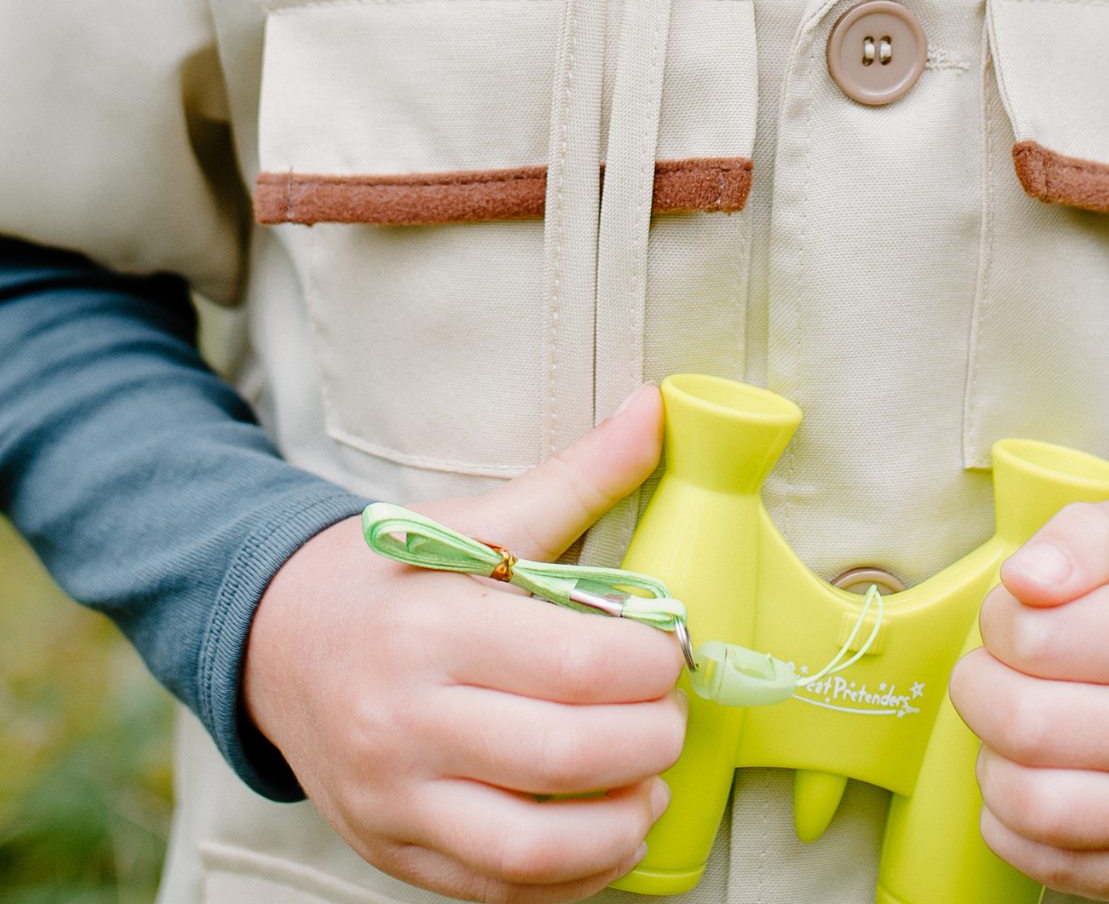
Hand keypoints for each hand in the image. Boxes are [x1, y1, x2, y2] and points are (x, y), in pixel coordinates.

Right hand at [243, 386, 686, 903]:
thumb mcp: (476, 517)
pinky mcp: (392, 849)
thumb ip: (577, 476)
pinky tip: (608, 832)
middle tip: (672, 714)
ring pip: (531, 847)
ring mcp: (393, 798)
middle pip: (564, 756)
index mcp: (433, 626)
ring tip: (651, 784)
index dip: (650, 663)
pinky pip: (497, 889)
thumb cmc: (394, 577)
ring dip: (619, 824)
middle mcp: (405, 720)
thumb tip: (655, 411)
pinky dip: (571, 875)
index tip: (671, 646)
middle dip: (650, 740)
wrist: (277, 642)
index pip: (575, 664)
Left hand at [948, 497, 1108, 899]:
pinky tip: (1034, 773)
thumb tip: (1024, 580)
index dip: (1001, 617)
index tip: (1019, 614)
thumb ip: (1082, 535)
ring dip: (992, 757)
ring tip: (1015, 723)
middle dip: (980, 687)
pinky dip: (1010, 818)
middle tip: (996, 670)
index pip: (1037, 636)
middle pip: (1025, 725)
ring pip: (1029, 804)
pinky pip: (1043, 861)